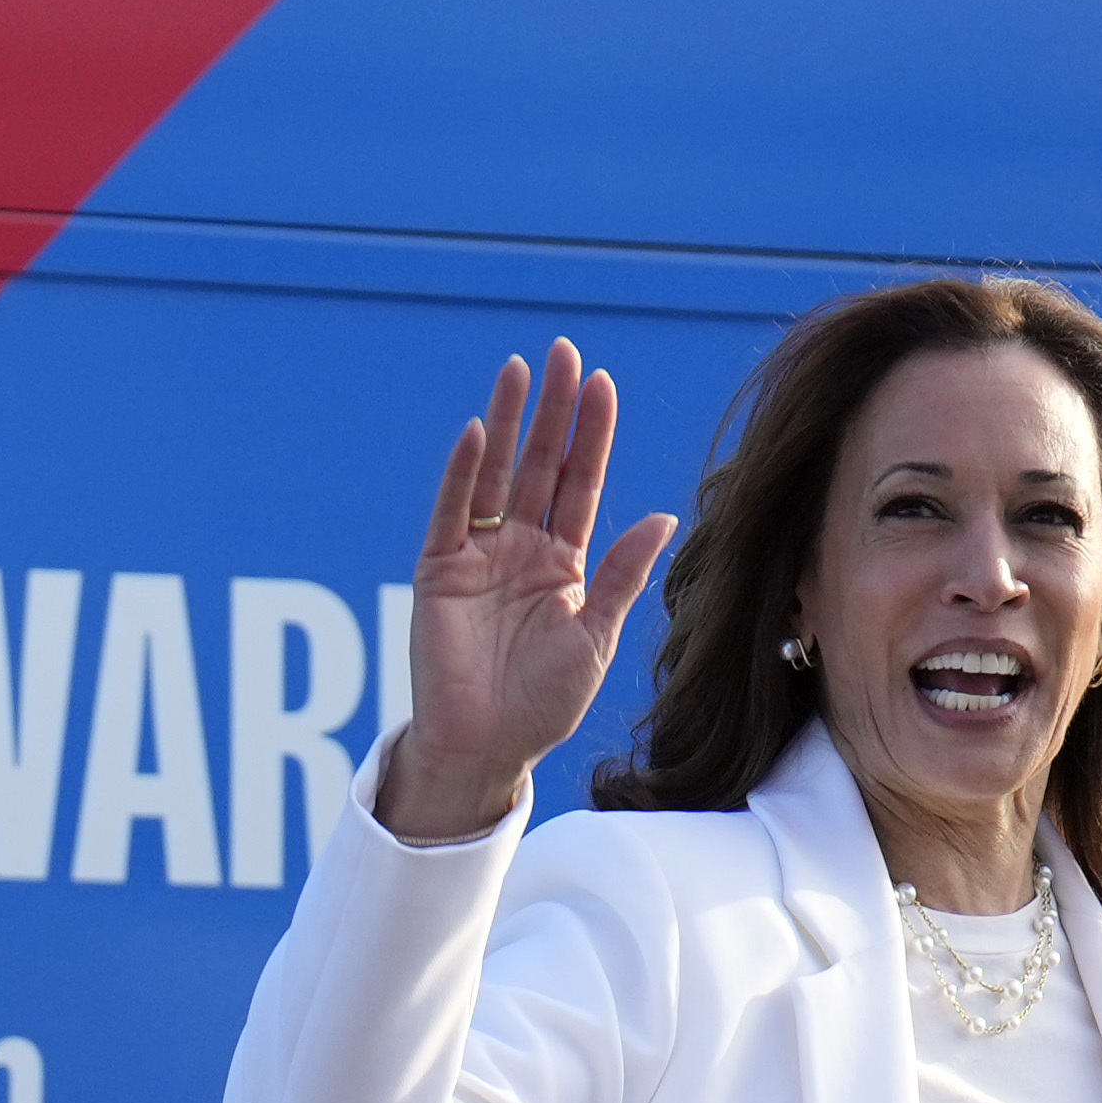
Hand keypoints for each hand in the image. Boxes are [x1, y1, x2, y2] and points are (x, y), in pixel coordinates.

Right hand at [372, 342, 682, 844]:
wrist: (486, 748)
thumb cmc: (543, 704)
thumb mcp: (597, 637)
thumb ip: (623, 576)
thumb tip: (664, 517)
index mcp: (563, 562)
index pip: (580, 484)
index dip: (591, 436)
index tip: (602, 385)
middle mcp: (520, 549)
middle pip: (539, 465)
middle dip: (552, 410)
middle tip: (563, 354)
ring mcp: (478, 557)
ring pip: (495, 476)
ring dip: (506, 422)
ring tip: (518, 370)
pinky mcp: (438, 574)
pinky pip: (451, 515)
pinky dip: (461, 474)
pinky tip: (476, 434)